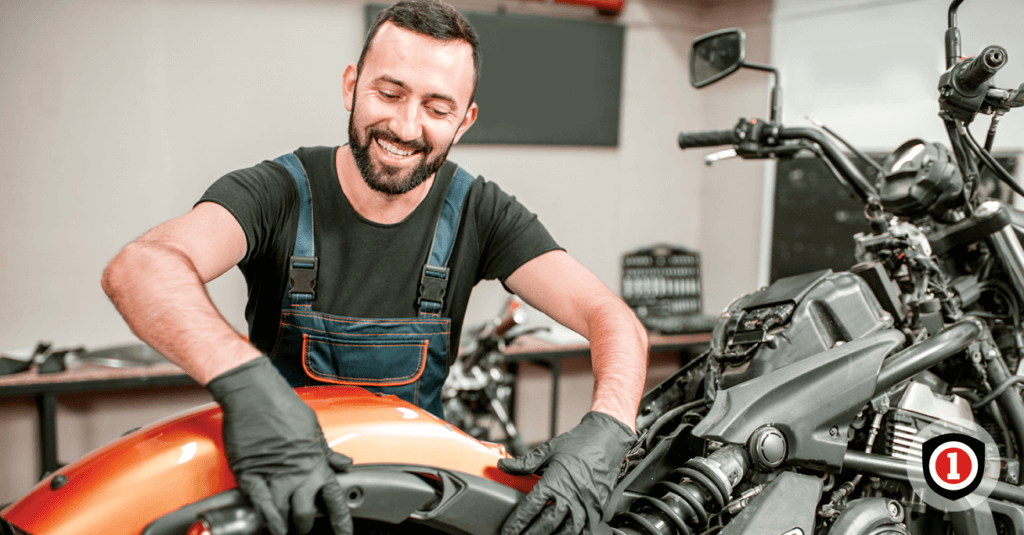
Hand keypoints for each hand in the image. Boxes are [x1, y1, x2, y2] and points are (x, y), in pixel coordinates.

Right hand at [206, 357, 352, 534]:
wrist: (255, 394)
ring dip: (284, 525)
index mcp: (317, 463)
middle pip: (306, 515)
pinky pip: (259, 506)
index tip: (344, 534)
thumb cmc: (284, 405)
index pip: (335, 500)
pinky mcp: (250, 475)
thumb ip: (327, 452)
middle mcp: (298, 474)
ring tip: (284, 528)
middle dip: (305, 525)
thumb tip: (344, 463)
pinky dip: (265, 519)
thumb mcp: (315, 429)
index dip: (341, 522)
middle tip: (302, 526)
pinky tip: (269, 526)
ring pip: (282, 516)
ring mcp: (273, 476)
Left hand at [498, 411, 635, 534]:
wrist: (608, 439)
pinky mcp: (598, 508)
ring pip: (566, 532)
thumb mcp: (548, 451)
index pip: (530, 509)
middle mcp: (570, 497)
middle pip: (545, 525)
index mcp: (554, 482)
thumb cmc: (580, 443)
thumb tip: (504, 466)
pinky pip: (585, 530)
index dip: (516, 523)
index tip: (508, 531)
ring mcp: (586, 505)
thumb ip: (524, 463)